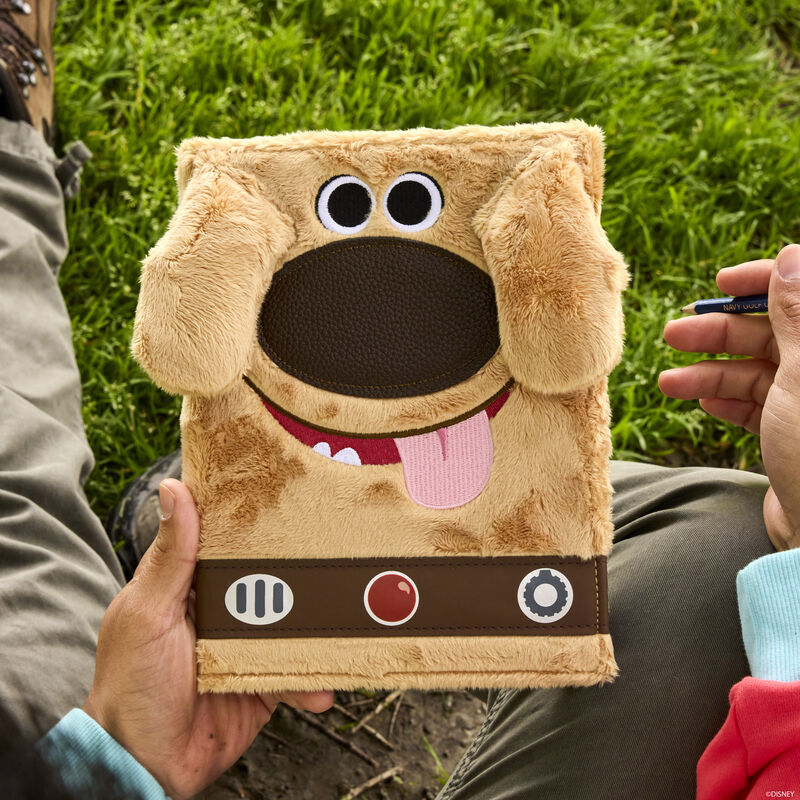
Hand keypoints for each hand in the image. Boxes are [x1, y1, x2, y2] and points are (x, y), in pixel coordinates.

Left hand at [83, 479, 332, 798]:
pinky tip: (322, 686)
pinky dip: (312, 679)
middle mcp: (220, 609)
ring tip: (348, 615)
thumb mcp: (148, 614)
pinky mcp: (261, 682)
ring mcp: (244, 646)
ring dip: (317, 624)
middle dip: (301, 564)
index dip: (250, 513)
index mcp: (188, 583)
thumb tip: (175, 491)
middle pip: (268, 575)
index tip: (285, 486)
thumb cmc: (130, 687)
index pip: (222, 536)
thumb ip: (171, 558)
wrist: (145, 767)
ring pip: (290, 622)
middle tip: (337, 545)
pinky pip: (295, 672)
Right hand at [658, 244, 799, 549]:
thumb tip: (793, 254)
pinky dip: (728, 401)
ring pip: (761, 371)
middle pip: (777, 333)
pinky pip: (760, 405)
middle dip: (721, 334)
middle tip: (673, 334)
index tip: (720, 284)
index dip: (766, 282)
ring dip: (712, 372)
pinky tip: (700, 402)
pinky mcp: (797, 435)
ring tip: (668, 381)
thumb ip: (796, 312)